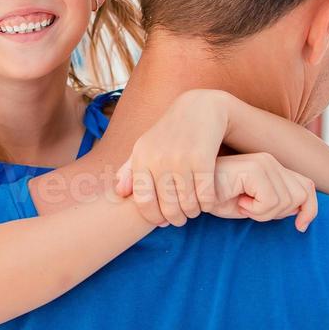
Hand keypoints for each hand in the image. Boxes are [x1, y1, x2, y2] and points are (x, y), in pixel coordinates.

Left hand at [114, 90, 229, 226]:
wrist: (200, 108)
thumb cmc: (169, 133)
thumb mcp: (145, 146)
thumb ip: (130, 170)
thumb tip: (120, 193)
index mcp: (142, 157)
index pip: (143, 202)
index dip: (154, 217)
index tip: (163, 220)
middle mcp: (159, 159)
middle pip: (168, 207)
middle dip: (176, 218)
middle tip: (181, 218)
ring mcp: (181, 159)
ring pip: (188, 204)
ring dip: (193, 212)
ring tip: (194, 209)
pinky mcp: (203, 159)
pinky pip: (206, 196)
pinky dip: (208, 203)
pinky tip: (207, 200)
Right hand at [211, 153, 318, 231]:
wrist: (192, 195)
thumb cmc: (219, 200)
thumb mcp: (254, 206)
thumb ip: (278, 204)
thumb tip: (300, 210)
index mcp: (272, 167)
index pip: (307, 186)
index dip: (310, 209)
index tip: (300, 227)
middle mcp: (270, 160)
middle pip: (300, 196)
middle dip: (278, 214)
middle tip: (252, 210)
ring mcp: (263, 162)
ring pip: (286, 202)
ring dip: (263, 213)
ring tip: (242, 204)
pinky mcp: (254, 169)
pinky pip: (270, 201)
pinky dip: (255, 210)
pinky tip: (238, 201)